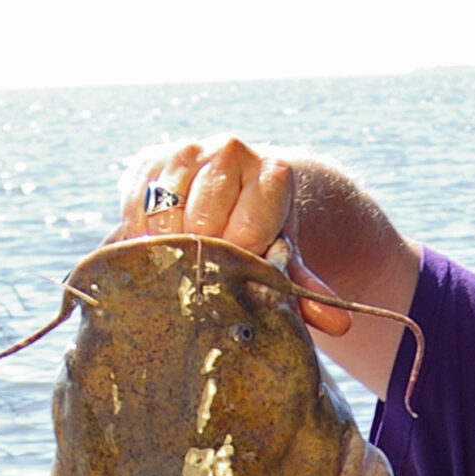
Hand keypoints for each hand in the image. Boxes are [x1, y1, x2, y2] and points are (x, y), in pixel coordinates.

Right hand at [114, 137, 352, 335]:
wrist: (234, 191)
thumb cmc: (261, 235)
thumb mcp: (283, 260)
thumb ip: (304, 289)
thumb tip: (339, 325)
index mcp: (273, 174)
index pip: (247, 231)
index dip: (238, 262)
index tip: (237, 272)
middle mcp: (232, 150)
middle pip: (203, 220)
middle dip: (202, 255)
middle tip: (205, 272)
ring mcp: (188, 150)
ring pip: (165, 212)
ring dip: (168, 245)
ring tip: (180, 260)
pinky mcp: (149, 159)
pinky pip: (135, 205)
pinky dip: (140, 233)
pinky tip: (157, 245)